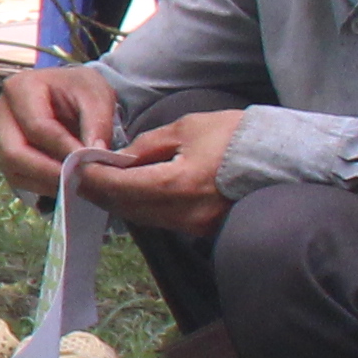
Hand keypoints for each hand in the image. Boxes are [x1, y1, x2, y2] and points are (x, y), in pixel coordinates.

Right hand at [0, 65, 128, 194]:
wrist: (68, 93)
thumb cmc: (80, 90)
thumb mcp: (97, 96)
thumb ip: (97, 123)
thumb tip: (94, 152)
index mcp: (19, 88)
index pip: (37, 127)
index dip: (63, 149)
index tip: (89, 164)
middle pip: (14, 152)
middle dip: (49, 172)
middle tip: (79, 182)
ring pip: (12, 169)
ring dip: (44, 183)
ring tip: (76, 185)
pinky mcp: (0, 152)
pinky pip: (15, 177)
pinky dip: (40, 186)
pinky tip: (64, 185)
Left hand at [79, 107, 245, 240]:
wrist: (282, 156)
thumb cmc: (236, 136)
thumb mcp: (187, 129)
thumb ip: (147, 146)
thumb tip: (120, 159)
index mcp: (176, 185)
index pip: (120, 187)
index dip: (94, 178)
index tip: (75, 168)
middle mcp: (183, 212)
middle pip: (128, 207)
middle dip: (101, 193)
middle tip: (79, 178)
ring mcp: (195, 224)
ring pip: (144, 216)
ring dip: (120, 202)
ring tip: (100, 185)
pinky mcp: (203, 228)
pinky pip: (162, 220)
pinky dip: (142, 207)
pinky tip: (132, 193)